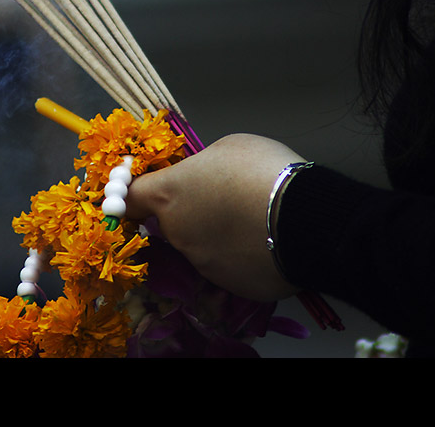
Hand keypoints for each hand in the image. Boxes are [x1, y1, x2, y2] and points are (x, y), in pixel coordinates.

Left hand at [125, 133, 304, 300]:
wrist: (306, 220)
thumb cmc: (263, 171)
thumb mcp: (226, 149)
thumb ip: (201, 167)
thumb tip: (200, 180)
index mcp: (168, 195)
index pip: (128, 198)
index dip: (135, 193)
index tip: (143, 190)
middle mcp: (177, 233)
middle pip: (170, 223)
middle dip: (189, 212)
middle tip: (223, 199)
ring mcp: (202, 263)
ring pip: (200, 245)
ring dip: (217, 234)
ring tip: (252, 219)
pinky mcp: (228, 285)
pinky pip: (228, 266)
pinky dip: (240, 255)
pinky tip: (265, 241)